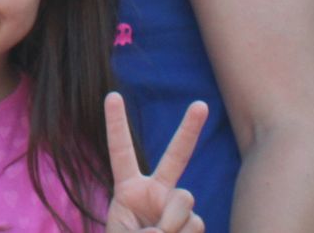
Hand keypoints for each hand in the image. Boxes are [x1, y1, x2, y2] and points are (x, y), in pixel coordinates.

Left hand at [106, 92, 207, 232]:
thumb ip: (144, 227)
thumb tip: (173, 226)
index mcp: (129, 187)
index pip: (121, 151)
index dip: (116, 123)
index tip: (112, 95)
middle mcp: (157, 191)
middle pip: (176, 156)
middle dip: (190, 129)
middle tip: (201, 104)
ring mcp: (177, 207)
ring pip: (185, 199)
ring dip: (171, 223)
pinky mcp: (193, 223)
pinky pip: (194, 224)